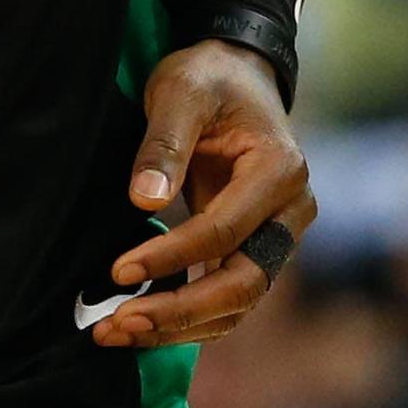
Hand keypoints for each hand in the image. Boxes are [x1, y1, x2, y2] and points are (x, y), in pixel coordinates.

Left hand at [91, 38, 311, 348]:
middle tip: (117, 324)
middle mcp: (291, 212)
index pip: (224, 232)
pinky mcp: (256, 249)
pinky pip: (227, 296)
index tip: (118, 271)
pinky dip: (187, 317)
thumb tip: (144, 201)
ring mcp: (278, 235)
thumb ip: (163, 144)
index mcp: (280, 171)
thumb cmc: (208, 78)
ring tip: (115, 333)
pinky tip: (139, 324)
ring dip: (179, 325)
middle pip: (243, 283)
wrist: (236, 74)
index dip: (171, 256)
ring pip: (237, 302)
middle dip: (179, 311)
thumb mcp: (179, 91)